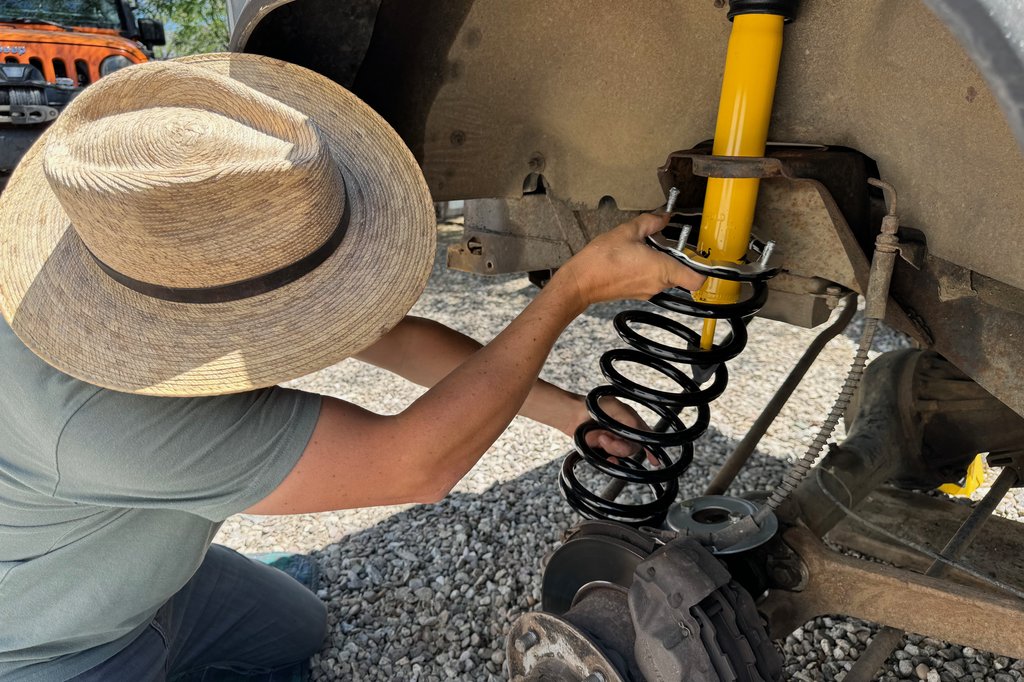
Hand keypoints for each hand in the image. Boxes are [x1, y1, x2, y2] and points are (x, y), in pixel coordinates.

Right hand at [553, 214, 705, 307]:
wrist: (580, 282)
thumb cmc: (601, 260)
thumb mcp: (627, 231)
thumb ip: (650, 222)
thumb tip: (663, 217)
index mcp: (662, 269)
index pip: (697, 279)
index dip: (702, 268)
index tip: (697, 254)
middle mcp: (658, 284)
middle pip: (682, 274)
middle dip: (676, 257)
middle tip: (664, 241)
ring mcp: (648, 291)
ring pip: (666, 277)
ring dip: (661, 262)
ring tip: (644, 248)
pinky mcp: (637, 292)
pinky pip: (652, 280)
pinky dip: (649, 268)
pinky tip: (633, 257)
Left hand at [563, 393, 656, 462]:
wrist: (572, 415)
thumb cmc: (594, 407)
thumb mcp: (617, 408)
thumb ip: (631, 420)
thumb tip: (640, 433)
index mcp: (631, 421)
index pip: (646, 436)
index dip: (652, 449)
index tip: (655, 460)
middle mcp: (624, 433)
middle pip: (633, 448)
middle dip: (621, 446)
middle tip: (606, 438)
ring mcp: (614, 442)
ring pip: (622, 454)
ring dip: (612, 449)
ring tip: (600, 438)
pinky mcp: (603, 451)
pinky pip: (611, 461)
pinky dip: (611, 462)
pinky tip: (608, 459)